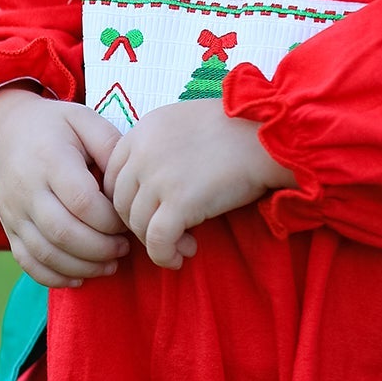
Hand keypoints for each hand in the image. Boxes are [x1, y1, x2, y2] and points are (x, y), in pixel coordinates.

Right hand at [0, 87, 129, 287]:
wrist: (5, 131)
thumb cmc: (55, 126)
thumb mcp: (84, 120)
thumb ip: (110, 146)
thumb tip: (129, 182)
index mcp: (49, 159)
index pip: (82, 202)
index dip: (110, 220)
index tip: (128, 221)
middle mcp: (27, 189)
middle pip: (64, 233)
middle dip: (101, 248)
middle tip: (124, 248)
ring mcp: (14, 212)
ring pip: (46, 253)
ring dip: (83, 267)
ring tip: (110, 264)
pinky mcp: (8, 228)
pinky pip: (28, 262)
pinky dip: (55, 277)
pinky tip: (80, 277)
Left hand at [102, 99, 295, 269]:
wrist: (268, 138)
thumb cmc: (235, 131)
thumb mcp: (183, 123)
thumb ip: (156, 146)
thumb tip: (145, 184)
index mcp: (142, 130)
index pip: (112, 176)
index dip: (128, 201)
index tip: (150, 213)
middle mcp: (142, 152)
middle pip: (120, 202)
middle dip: (140, 224)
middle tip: (168, 234)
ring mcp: (158, 177)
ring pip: (136, 224)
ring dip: (156, 243)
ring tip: (182, 246)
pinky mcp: (178, 202)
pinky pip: (156, 241)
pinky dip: (164, 255)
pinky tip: (180, 257)